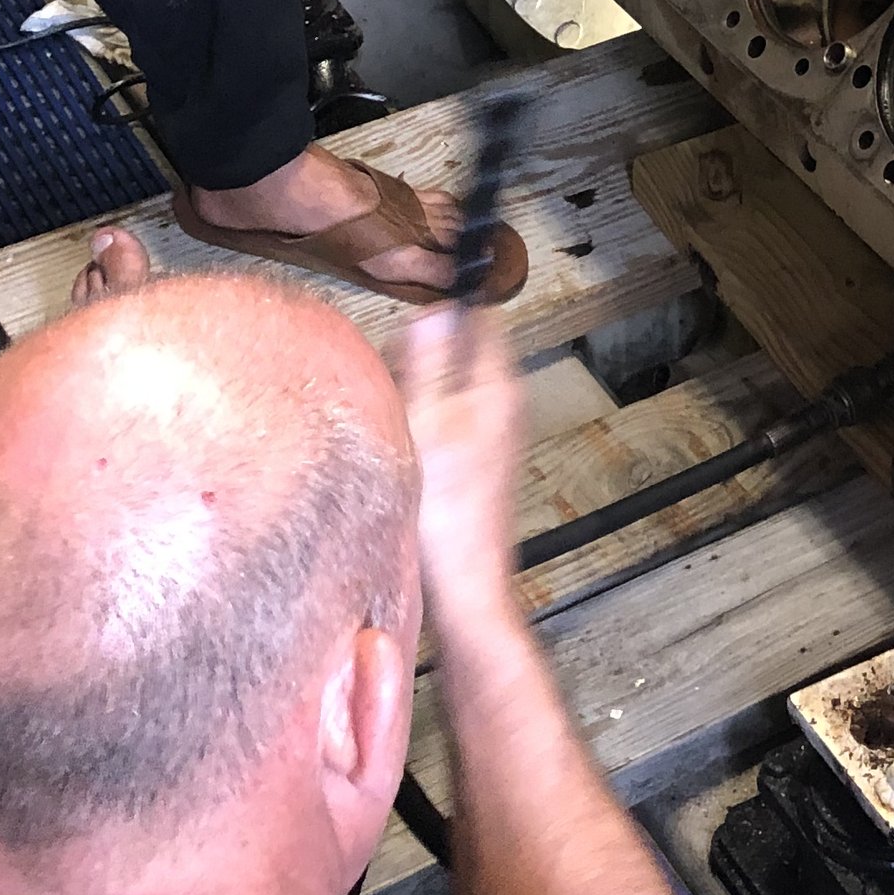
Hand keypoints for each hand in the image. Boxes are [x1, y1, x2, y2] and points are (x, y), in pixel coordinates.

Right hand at [389, 302, 524, 629]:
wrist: (463, 581)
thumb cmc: (449, 513)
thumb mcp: (428, 420)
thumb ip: (431, 362)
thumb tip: (435, 313)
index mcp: (498, 386)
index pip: (480, 318)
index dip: (443, 315)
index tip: (408, 329)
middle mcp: (501, 405)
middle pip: (456, 351)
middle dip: (418, 357)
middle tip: (392, 382)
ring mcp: (489, 432)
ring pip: (444, 386)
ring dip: (414, 392)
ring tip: (395, 421)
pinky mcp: (473, 458)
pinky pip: (442, 418)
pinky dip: (419, 422)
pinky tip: (401, 448)